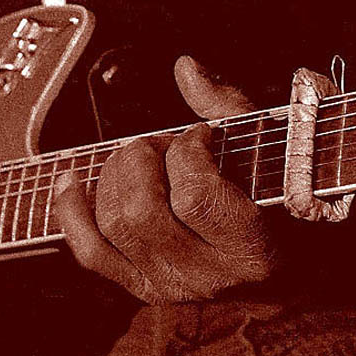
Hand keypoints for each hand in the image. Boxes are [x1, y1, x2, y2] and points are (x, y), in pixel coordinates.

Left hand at [52, 56, 274, 304]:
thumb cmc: (284, 202)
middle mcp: (205, 277)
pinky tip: (72, 177)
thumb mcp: (274, 151)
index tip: (199, 136)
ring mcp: (167, 286)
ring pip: (113, 226)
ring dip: (113, 176)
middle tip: (161, 145)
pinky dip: (71, 210)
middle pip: (141, 212)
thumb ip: (228, 108)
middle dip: (141, 160)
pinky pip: (88, 251)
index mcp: (251, 251)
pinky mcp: (138, 285)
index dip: (186, 152)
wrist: (276, 272)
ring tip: (138, 160)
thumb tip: (184, 69)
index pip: (194, 197)